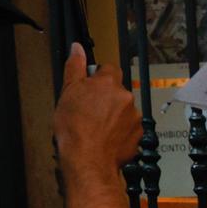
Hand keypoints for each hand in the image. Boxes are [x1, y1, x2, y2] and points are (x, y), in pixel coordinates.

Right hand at [52, 44, 140, 175]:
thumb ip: (75, 67)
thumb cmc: (75, 128)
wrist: (88, 159)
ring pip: (124, 110)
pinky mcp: (139, 135)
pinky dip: (120, 131)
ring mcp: (135, 117)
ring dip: (114, 115)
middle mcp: (126, 97)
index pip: (110, 69)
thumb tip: (77, 48)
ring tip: (97, 127)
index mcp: (109, 83)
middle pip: (117, 91)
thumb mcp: (67, 92)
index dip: (99, 77)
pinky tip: (106, 138)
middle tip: (90, 111)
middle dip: (106, 98)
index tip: (90, 87)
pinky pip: (129, 128)